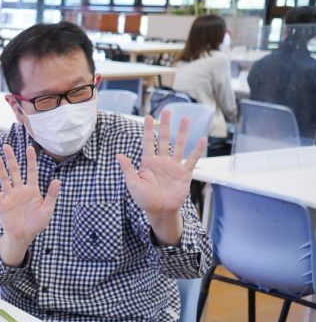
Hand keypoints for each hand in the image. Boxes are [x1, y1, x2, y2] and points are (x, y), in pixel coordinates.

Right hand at [0, 144, 61, 250]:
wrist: (23, 236)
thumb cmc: (36, 223)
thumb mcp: (47, 209)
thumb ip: (52, 195)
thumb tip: (58, 180)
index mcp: (32, 190)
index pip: (31, 171)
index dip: (30, 160)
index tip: (30, 148)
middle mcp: (20, 190)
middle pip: (15, 171)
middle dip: (11, 159)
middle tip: (6, 146)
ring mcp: (10, 196)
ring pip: (4, 179)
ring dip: (0, 168)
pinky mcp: (2, 204)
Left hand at [116, 110, 203, 244]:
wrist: (160, 210)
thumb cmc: (144, 199)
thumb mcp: (133, 183)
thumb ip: (128, 169)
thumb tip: (119, 155)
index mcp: (148, 162)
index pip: (147, 142)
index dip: (147, 130)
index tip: (148, 116)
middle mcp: (161, 161)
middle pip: (164, 139)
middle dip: (165, 125)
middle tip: (167, 111)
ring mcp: (174, 166)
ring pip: (179, 145)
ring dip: (182, 132)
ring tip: (185, 118)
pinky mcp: (184, 173)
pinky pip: (192, 159)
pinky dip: (197, 150)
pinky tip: (202, 139)